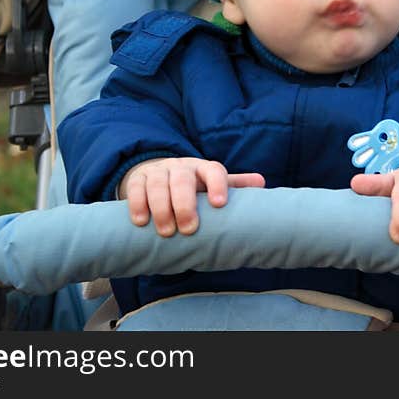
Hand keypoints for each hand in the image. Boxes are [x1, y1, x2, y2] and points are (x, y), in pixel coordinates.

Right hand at [118, 157, 264, 235]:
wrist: (159, 172)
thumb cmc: (193, 185)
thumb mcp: (212, 183)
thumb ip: (234, 185)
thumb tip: (262, 183)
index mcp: (203, 168)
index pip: (214, 171)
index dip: (218, 185)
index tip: (219, 204)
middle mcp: (181, 167)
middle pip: (182, 180)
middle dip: (185, 204)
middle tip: (188, 229)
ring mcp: (158, 171)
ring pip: (158, 184)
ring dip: (161, 208)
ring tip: (166, 232)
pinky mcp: (138, 179)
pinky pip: (136, 188)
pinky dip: (137, 204)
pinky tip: (141, 222)